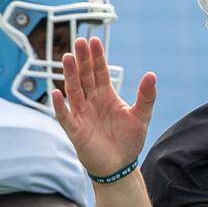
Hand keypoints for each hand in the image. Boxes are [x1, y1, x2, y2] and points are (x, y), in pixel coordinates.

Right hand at [51, 37, 156, 176]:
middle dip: (82, 59)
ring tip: (67, 58)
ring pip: (74, 91)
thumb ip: (146, 96)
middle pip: (85, 76)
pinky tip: (56, 92)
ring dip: (70, 75)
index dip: (97, 57)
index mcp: (106, 95)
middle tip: (79, 41)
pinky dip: (60, 106)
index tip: (93, 40)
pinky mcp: (75, 130)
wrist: (120, 166)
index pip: (100, 71)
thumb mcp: (141, 116)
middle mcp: (92, 101)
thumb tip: (152, 75)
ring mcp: (82, 114)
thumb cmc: (129, 141)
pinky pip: (65, 116)